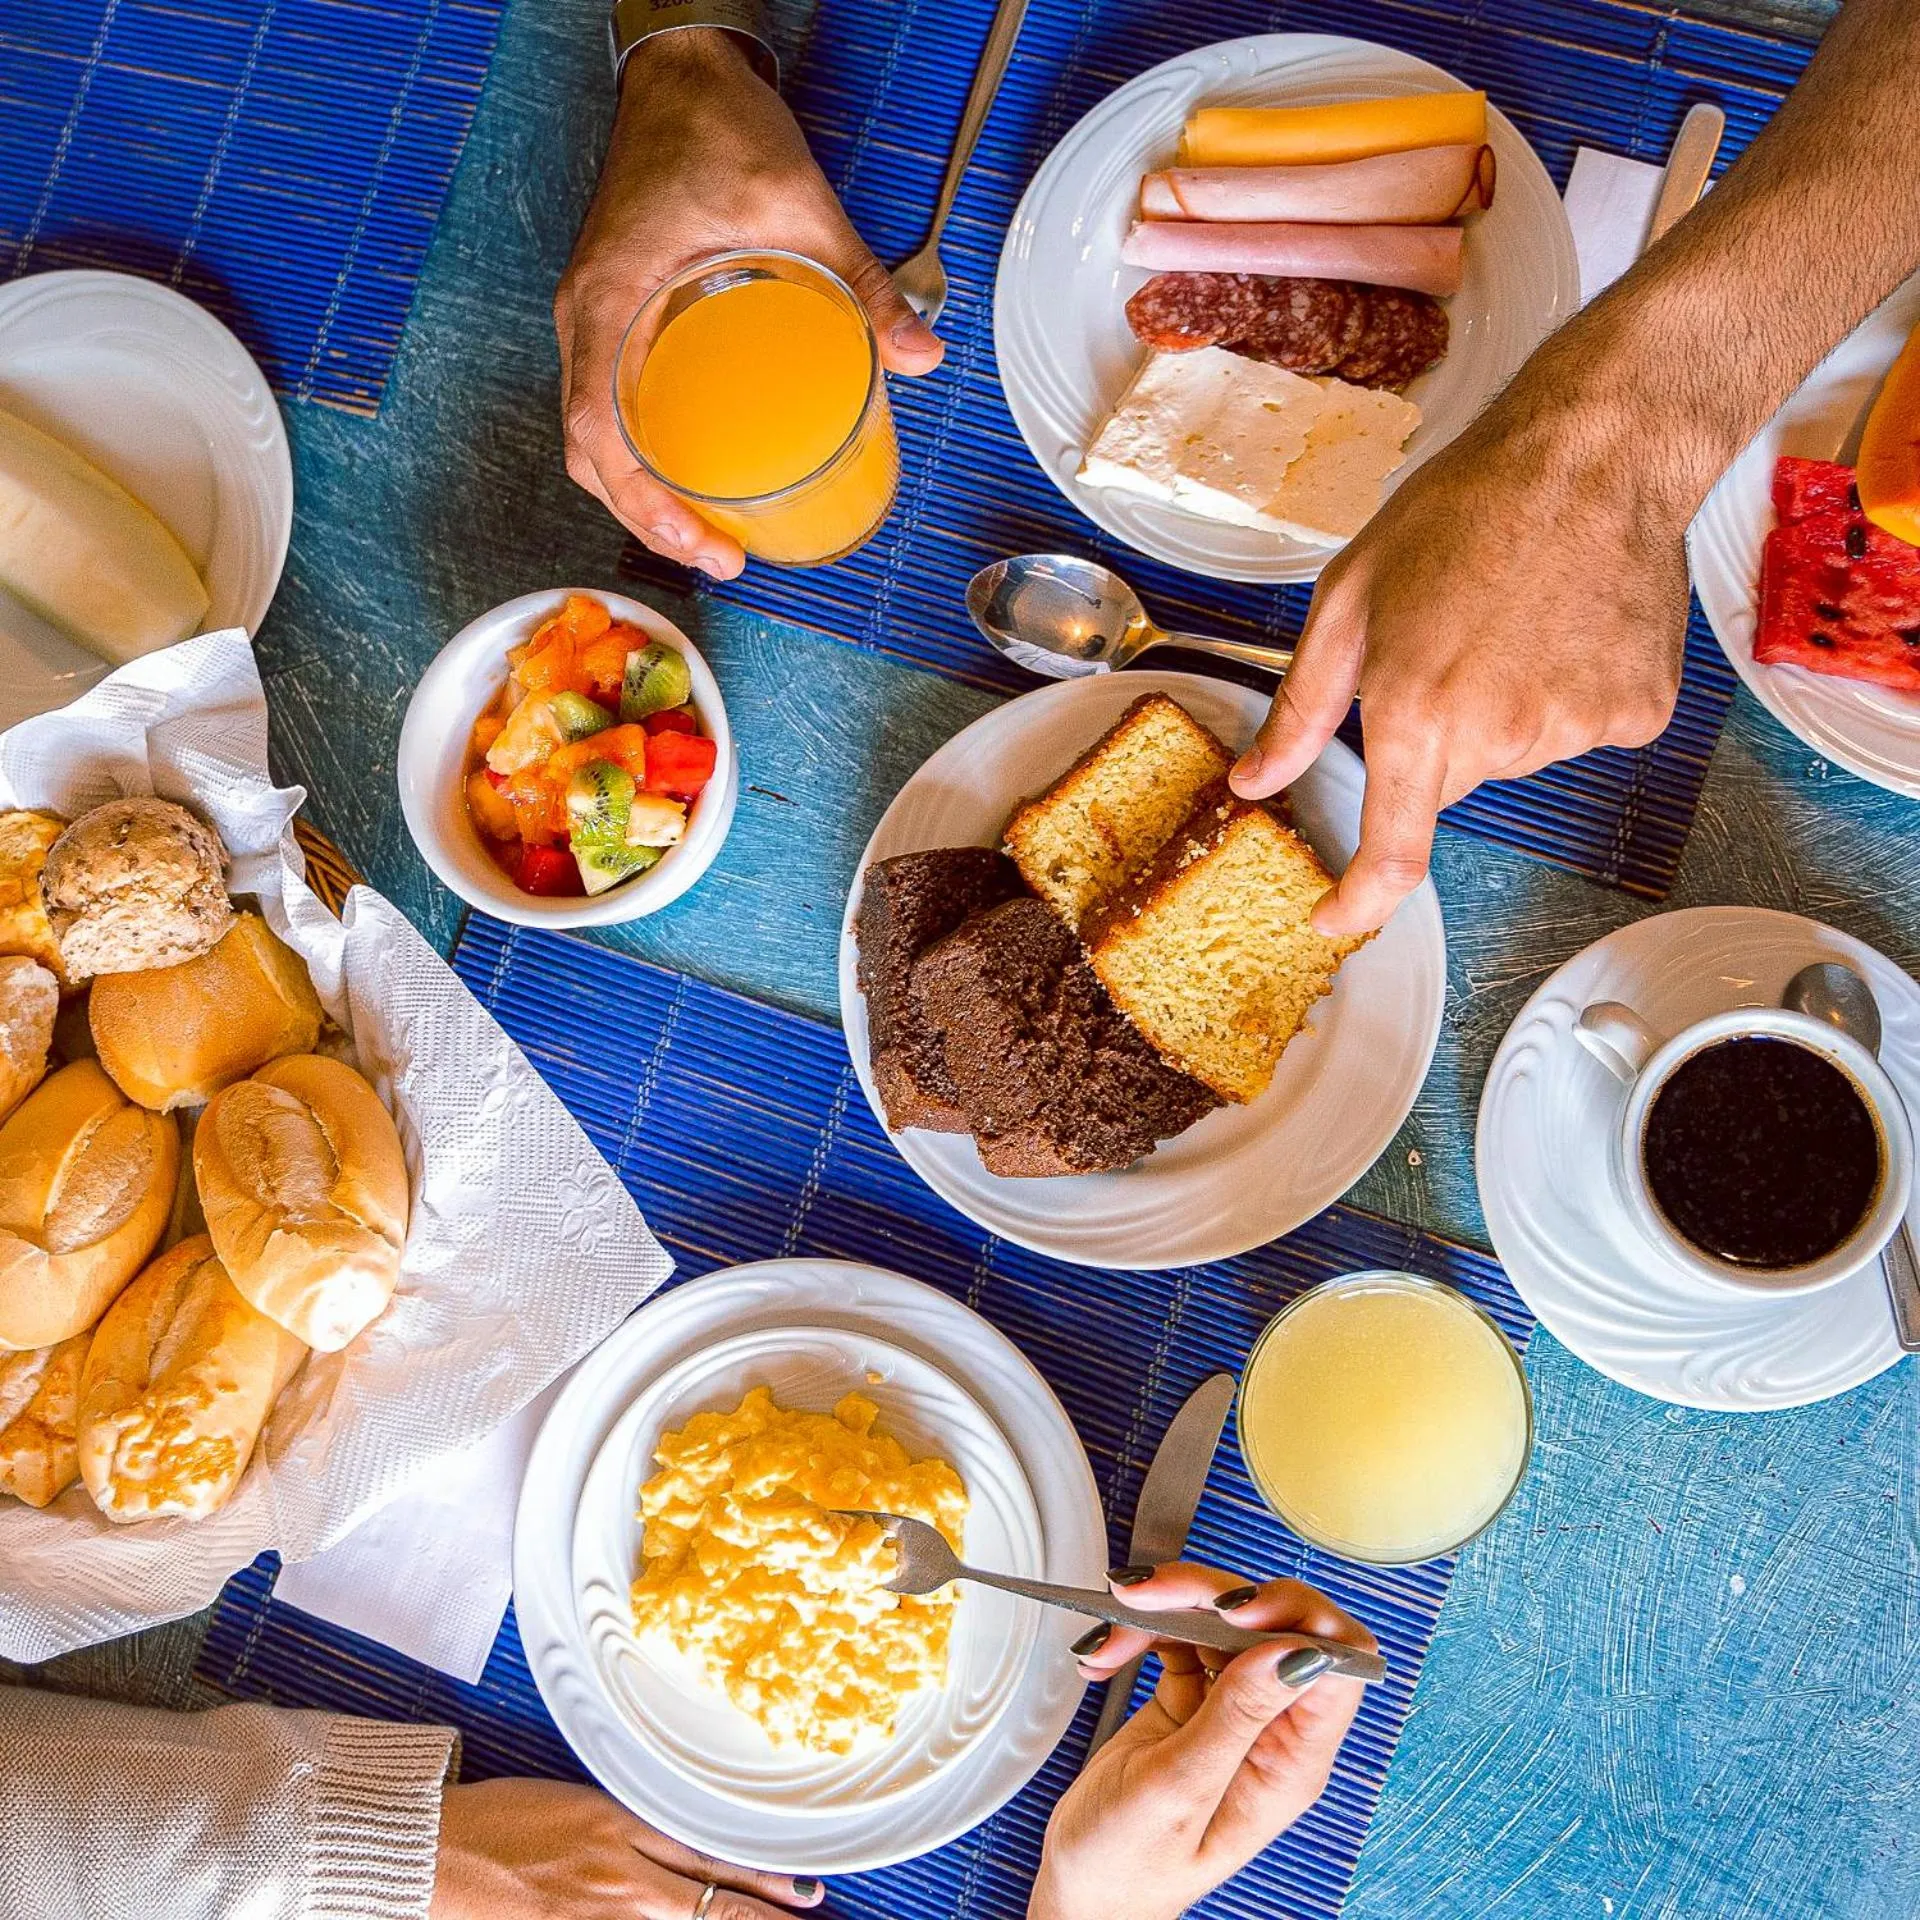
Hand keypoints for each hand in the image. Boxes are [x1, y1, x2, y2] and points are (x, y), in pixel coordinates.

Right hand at [429, 1777, 823, 1919]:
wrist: (436, 1849)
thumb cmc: (500, 1816)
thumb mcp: (579, 1800)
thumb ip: (633, 1822)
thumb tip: (682, 1839)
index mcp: (620, 1822)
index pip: (708, 1851)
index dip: (761, 1874)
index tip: (803, 1888)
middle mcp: (617, 1873)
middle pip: (706, 1898)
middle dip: (763, 1914)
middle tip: (809, 1913)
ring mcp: (594, 1913)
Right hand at [554, 28, 943, 576]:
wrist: (682, 75)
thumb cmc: (716, 129)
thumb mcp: (800, 205)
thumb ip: (862, 281)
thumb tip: (920, 354)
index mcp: (612, 296)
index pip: (597, 426)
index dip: (641, 499)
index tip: (695, 539)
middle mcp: (589, 318)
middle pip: (591, 450)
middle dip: (648, 518)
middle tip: (720, 557)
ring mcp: (595, 320)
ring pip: (594, 436)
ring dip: (641, 496)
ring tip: (707, 536)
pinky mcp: (614, 316)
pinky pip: (608, 405)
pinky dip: (639, 457)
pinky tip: (691, 480)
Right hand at [1029, 1566, 1375, 1919]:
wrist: (1082, 1892)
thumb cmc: (1131, 1868)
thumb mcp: (1180, 1792)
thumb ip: (1235, 1718)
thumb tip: (1296, 1650)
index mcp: (1291, 1762)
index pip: (1335, 1663)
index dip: (1295, 1617)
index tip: (1236, 1607)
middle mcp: (1270, 1730)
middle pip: (1270, 1623)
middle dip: (1212, 1594)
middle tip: (1153, 1592)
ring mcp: (1230, 1711)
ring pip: (1220, 1619)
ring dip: (1166, 1606)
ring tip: (1116, 1617)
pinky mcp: (1190, 1699)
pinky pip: (1176, 1637)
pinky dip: (1137, 1632)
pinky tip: (1103, 1653)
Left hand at [1229, 388, 1688, 935]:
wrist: (1594, 455)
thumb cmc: (1464, 511)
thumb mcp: (1349, 601)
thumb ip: (1301, 707)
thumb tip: (1255, 779)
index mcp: (1420, 714)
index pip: (1394, 852)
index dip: (1362, 900)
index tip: (1340, 915)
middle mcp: (1502, 734)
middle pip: (1449, 783)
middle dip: (1436, 734)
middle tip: (1449, 646)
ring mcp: (1577, 726)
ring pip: (1514, 755)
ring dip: (1502, 708)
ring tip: (1512, 621)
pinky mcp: (1636, 712)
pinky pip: (1579, 730)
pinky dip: (1567, 693)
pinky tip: (1564, 628)